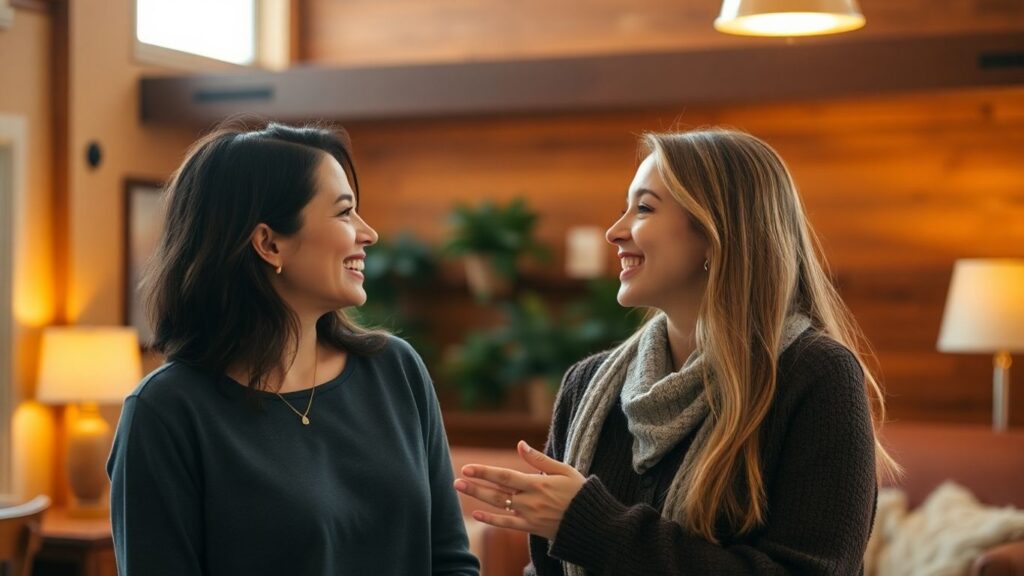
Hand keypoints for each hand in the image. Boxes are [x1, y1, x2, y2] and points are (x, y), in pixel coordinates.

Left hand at [453, 440, 585, 539]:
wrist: (592, 522)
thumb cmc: (579, 492)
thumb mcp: (564, 470)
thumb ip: (539, 459)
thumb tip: (520, 444)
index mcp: (538, 484)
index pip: (505, 476)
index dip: (485, 472)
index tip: (468, 468)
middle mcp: (530, 501)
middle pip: (497, 492)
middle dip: (475, 485)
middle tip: (457, 480)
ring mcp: (529, 515)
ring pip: (499, 506)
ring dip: (478, 497)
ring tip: (461, 489)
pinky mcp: (531, 527)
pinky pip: (507, 524)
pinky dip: (491, 520)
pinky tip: (476, 514)